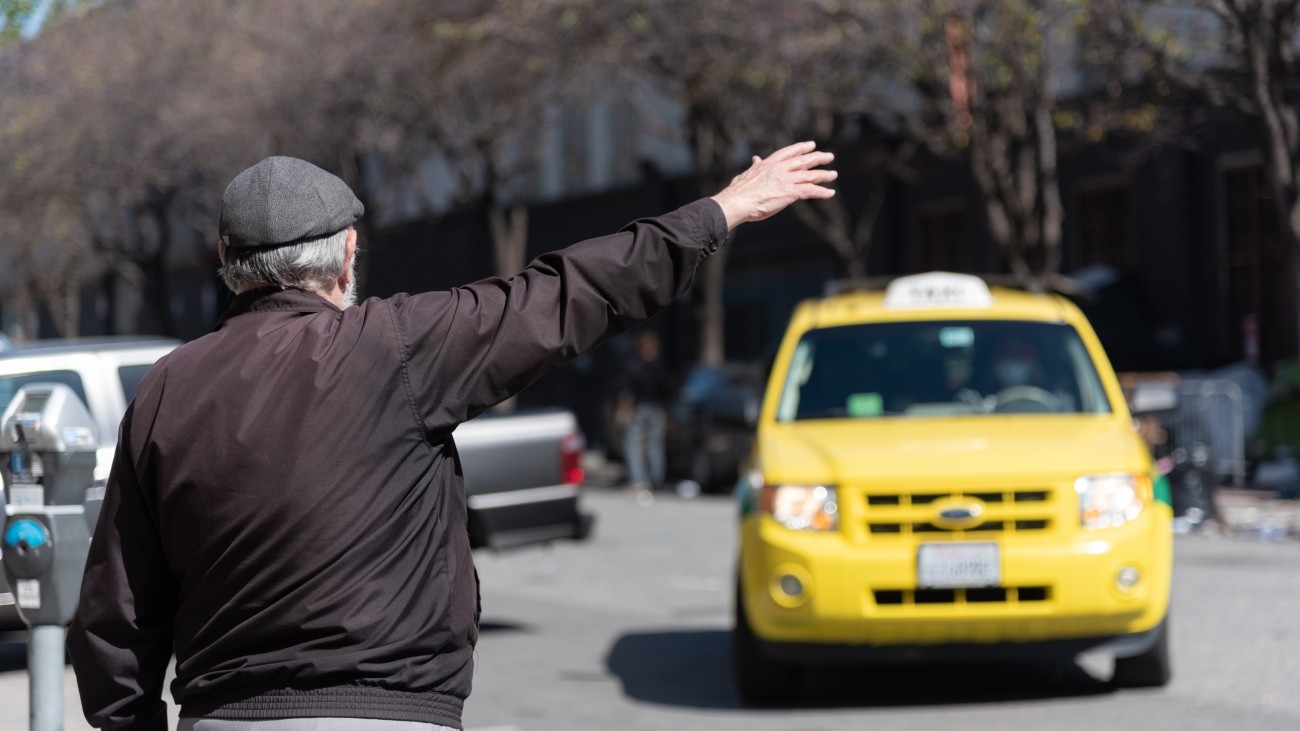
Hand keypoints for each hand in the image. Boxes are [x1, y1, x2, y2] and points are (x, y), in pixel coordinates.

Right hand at [710, 141, 836, 229]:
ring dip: (823, 175)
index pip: (789, 152)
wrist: (737, 202)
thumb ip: (754, 166)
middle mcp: (779, 169)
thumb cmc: (738, 192)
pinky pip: (810, 191)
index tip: (811, 145)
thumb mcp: (746, 174)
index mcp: (768, 164)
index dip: (801, 148)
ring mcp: (785, 180)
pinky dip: (821, 191)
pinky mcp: (789, 193)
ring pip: (810, 175)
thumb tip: (755, 159)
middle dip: (818, 158)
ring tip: (834, 174)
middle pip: (803, 161)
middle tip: (830, 156)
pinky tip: (830, 193)